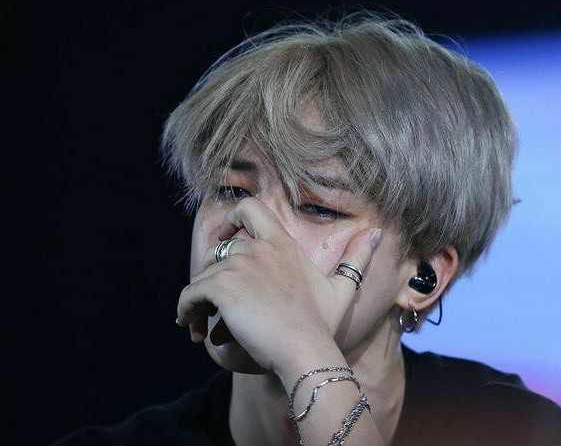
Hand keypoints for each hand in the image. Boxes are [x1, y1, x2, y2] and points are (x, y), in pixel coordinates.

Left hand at [176, 198, 380, 375]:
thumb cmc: (322, 326)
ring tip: (199, 323)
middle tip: (209, 300)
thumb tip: (376, 233)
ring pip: (203, 274)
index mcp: (283, 245)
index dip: (232, 218)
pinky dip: (185, 308)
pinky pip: (190, 292)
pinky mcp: (222, 287)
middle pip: (218, 248)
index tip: (224, 237)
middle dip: (210, 271)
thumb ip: (357, 260)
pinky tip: (190, 326)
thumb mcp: (343, 290)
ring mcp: (240, 267)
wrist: (306, 352)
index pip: (251, 208)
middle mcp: (259, 249)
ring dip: (197, 298)